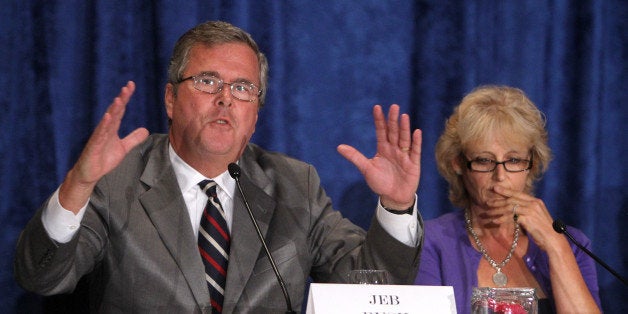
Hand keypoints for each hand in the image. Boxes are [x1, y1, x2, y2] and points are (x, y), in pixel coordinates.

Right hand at [59, 81, 148, 211]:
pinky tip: (108, 117)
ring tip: (119, 99)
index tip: (131, 85)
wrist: (90, 173)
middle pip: (114, 111)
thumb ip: (133, 138)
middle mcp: (105, 129)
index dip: (125, 98)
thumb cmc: (103, 159)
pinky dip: (104, 125)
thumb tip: (145, 130)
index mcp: (112, 128)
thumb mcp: (123, 148)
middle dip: (121, 99)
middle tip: (128, 87)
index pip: (120, 110)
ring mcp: (98, 137)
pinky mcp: (94, 146)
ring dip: (113, 110)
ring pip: (107, 121)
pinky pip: (99, 135)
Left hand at [337, 104, 420, 210]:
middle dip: (393, 120)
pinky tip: (416, 132)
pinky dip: (416, 142)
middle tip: (394, 107)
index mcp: (383, 149)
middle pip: (393, 132)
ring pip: (404, 139)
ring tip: (404, 116)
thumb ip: (355, 157)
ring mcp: (404, 155)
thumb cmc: (380, 182)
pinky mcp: (413, 164)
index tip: (377, 107)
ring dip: (404, 128)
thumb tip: (339, 147)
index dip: (379, 120)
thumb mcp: (366, 168)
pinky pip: (415, 151)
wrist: (393, 197)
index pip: (381, 131)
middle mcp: (394, 149)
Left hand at [489, 185, 562, 250]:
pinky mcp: (528, 218)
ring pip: (510, 207)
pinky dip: (502, 219)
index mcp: (536, 201)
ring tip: (488, 213)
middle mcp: (534, 203)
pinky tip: (495, 221)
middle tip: (487, 202)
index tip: (495, 188)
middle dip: (498, 201)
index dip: (506, 191)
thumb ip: (526, 211)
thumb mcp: (536, 217)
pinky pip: (511, 216)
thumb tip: (514, 211)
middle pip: (512, 199)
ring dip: (497, 210)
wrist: (553, 240)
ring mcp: (531, 210)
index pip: (518, 194)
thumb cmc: (544, 231)